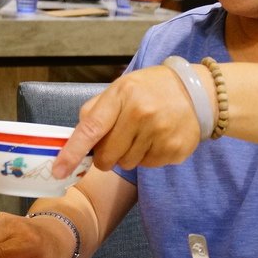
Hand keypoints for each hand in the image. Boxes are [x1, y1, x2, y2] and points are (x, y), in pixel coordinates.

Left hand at [52, 65, 201, 177]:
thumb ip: (96, 110)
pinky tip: (158, 138)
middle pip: (107, 156)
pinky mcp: (175, 150)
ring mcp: (160, 134)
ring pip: (127, 164)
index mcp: (123, 96)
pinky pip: (148, 166)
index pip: (91, 129)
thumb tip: (75, 138)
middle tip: (118, 140)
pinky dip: (148, 157)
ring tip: (144, 133)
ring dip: (129, 155)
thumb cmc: (152, 89)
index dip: (72, 153)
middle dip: (106, 155)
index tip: (58, 171)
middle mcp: (141, 114)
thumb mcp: (122, 87)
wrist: (199, 93)